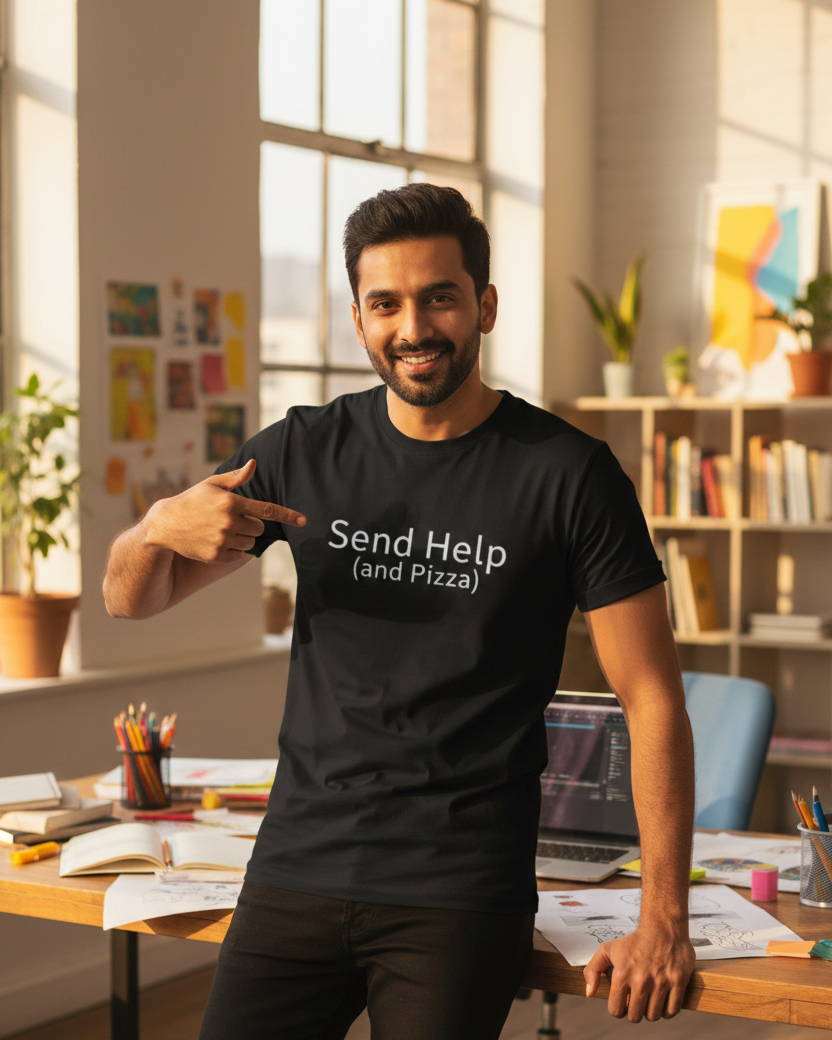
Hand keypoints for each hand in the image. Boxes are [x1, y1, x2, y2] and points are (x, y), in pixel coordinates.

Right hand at [145, 459, 304, 562]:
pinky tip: (216, 541)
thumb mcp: (212, 485)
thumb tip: (254, 464)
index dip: (287, 515)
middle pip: (259, 529)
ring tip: (222, 530)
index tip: (303, 521)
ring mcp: (222, 540)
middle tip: (233, 520)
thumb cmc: (192, 501)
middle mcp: (229, 522)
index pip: (266, 510)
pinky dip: (233, 550)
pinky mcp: (216, 556)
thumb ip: (236, 478)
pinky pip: (239, 555)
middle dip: (252, 525)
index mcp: (231, 503)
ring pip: (251, 543)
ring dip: (243, 538)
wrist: (166, 525)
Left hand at [583, 924, 694, 1021]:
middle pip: (635, 1017)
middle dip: (634, 1012)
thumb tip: (590, 993)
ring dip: (651, 1011)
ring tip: (650, 998)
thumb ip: (593, 970)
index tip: (623, 1001)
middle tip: (637, 1000)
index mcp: (622, 974)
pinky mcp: (678, 982)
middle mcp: (641, 980)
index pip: (616, 1010)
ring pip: (654, 1016)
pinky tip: (663, 999)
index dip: (618, 1008)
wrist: (662, 927)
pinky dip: (667, 1010)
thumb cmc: (634, 941)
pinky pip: (672, 1011)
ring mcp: (661, 982)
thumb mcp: (607, 950)